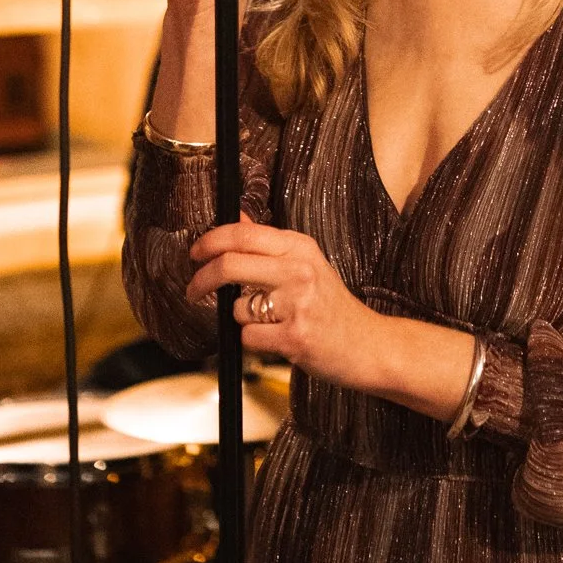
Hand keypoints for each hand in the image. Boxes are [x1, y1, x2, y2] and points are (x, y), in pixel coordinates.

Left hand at [186, 217, 379, 382]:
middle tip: (193, 289)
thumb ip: (269, 243)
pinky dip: (256, 341)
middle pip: (230, 264)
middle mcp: (299, 270)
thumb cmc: (332, 306)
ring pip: (238, 307)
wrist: (368, 345)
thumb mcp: (306, 263)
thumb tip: (236, 217)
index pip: (243, 234)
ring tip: (271, 322)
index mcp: (300, 247)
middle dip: (202, 278)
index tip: (195, 253)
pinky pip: (249, 337)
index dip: (210, 240)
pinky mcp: (294, 337)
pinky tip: (279, 338)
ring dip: (243, 318)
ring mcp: (297, 304)